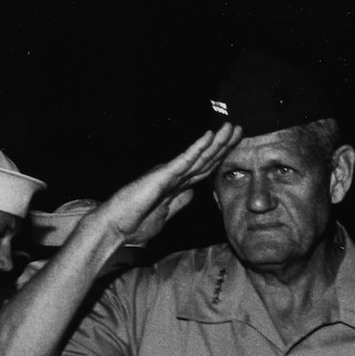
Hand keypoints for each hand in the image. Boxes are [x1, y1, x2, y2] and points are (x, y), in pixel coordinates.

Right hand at [96, 123, 241, 245]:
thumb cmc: (134, 223)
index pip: (203, 170)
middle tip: (239, 129)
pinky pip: (184, 160)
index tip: (234, 147)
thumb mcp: (166, 215)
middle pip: (205, 159)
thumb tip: (193, 193)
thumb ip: (179, 202)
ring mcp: (168, 174)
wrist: (115, 228)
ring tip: (231, 127)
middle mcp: (174, 176)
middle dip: (223, 145)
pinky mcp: (161, 176)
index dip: (220, 158)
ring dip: (216, 141)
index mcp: (176, 185)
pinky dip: (197, 148)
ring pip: (198, 156)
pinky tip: (209, 136)